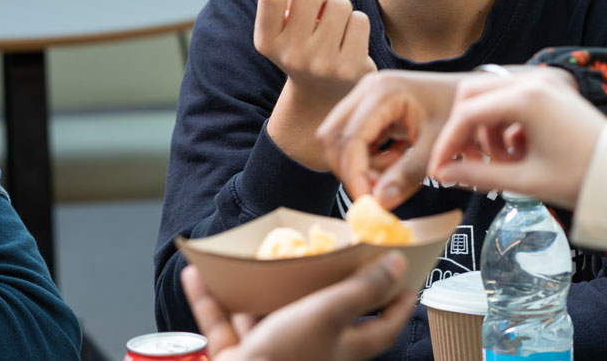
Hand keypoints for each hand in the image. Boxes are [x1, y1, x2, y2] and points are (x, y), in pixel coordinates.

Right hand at [181, 252, 414, 360]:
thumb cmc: (285, 356)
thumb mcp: (328, 313)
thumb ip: (361, 289)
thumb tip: (397, 266)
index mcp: (344, 348)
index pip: (385, 326)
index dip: (398, 303)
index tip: (407, 280)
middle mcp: (313, 353)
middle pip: (325, 318)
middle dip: (321, 287)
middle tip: (326, 257)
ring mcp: (274, 357)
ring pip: (270, 317)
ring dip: (261, 290)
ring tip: (260, 261)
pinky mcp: (240, 359)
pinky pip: (225, 326)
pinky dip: (212, 301)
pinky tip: (198, 276)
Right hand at [255, 0, 375, 167]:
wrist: (323, 96)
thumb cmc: (300, 45)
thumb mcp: (279, 22)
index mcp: (266, 40)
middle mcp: (290, 54)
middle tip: (318, 7)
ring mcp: (322, 64)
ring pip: (340, 4)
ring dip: (340, 8)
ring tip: (333, 29)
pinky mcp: (350, 68)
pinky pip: (360, 19)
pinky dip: (357, 22)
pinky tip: (348, 41)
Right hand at [317, 70, 465, 208]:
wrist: (473, 94)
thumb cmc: (460, 112)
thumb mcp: (437, 146)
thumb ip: (408, 174)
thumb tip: (379, 203)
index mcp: (383, 92)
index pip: (350, 138)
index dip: (354, 174)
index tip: (368, 202)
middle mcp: (367, 89)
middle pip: (334, 137)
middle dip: (351, 170)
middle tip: (378, 190)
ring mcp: (365, 98)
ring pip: (340, 141)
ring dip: (360, 165)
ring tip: (396, 169)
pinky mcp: (369, 110)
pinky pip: (353, 141)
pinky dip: (368, 159)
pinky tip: (396, 159)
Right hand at [429, 68, 600, 209]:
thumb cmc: (581, 178)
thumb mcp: (526, 182)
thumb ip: (478, 176)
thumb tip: (442, 175)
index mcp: (527, 99)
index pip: (467, 113)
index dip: (448, 143)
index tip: (439, 170)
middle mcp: (534, 81)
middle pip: (473, 94)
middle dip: (464, 130)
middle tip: (468, 164)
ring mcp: (545, 81)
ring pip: (491, 95)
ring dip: (485, 128)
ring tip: (502, 163)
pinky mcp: (552, 88)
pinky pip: (512, 97)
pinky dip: (505, 123)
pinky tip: (518, 151)